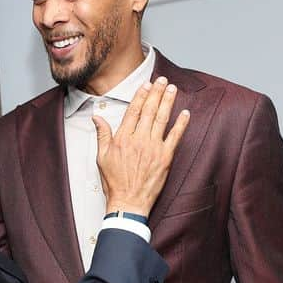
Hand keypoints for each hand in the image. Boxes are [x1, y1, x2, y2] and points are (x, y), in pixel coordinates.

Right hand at [93, 76, 189, 216]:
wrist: (129, 202)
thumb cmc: (114, 182)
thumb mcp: (101, 157)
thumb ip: (102, 135)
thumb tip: (96, 117)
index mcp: (123, 138)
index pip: (133, 111)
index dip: (140, 96)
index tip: (145, 85)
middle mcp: (139, 140)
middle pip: (149, 110)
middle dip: (156, 93)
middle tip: (161, 80)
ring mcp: (154, 148)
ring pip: (162, 119)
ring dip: (168, 102)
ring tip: (172, 89)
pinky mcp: (166, 158)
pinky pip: (175, 137)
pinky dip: (181, 124)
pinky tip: (186, 113)